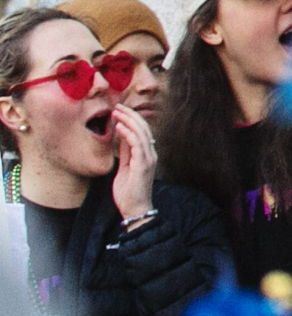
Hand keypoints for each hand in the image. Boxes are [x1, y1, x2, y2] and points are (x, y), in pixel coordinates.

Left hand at [109, 106, 156, 221]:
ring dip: (128, 121)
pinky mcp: (143, 165)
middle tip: (117, 106)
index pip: (142, 131)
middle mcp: (151, 155)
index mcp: (147, 155)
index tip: (119, 110)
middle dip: (130, 115)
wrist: (135, 209)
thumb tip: (121, 136)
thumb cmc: (128, 191)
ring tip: (116, 113)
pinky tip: (119, 127)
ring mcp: (148, 160)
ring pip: (142, 133)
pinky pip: (137, 145)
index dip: (132, 119)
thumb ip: (126, 152)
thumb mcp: (125, 167)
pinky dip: (128, 134)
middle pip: (144, 129)